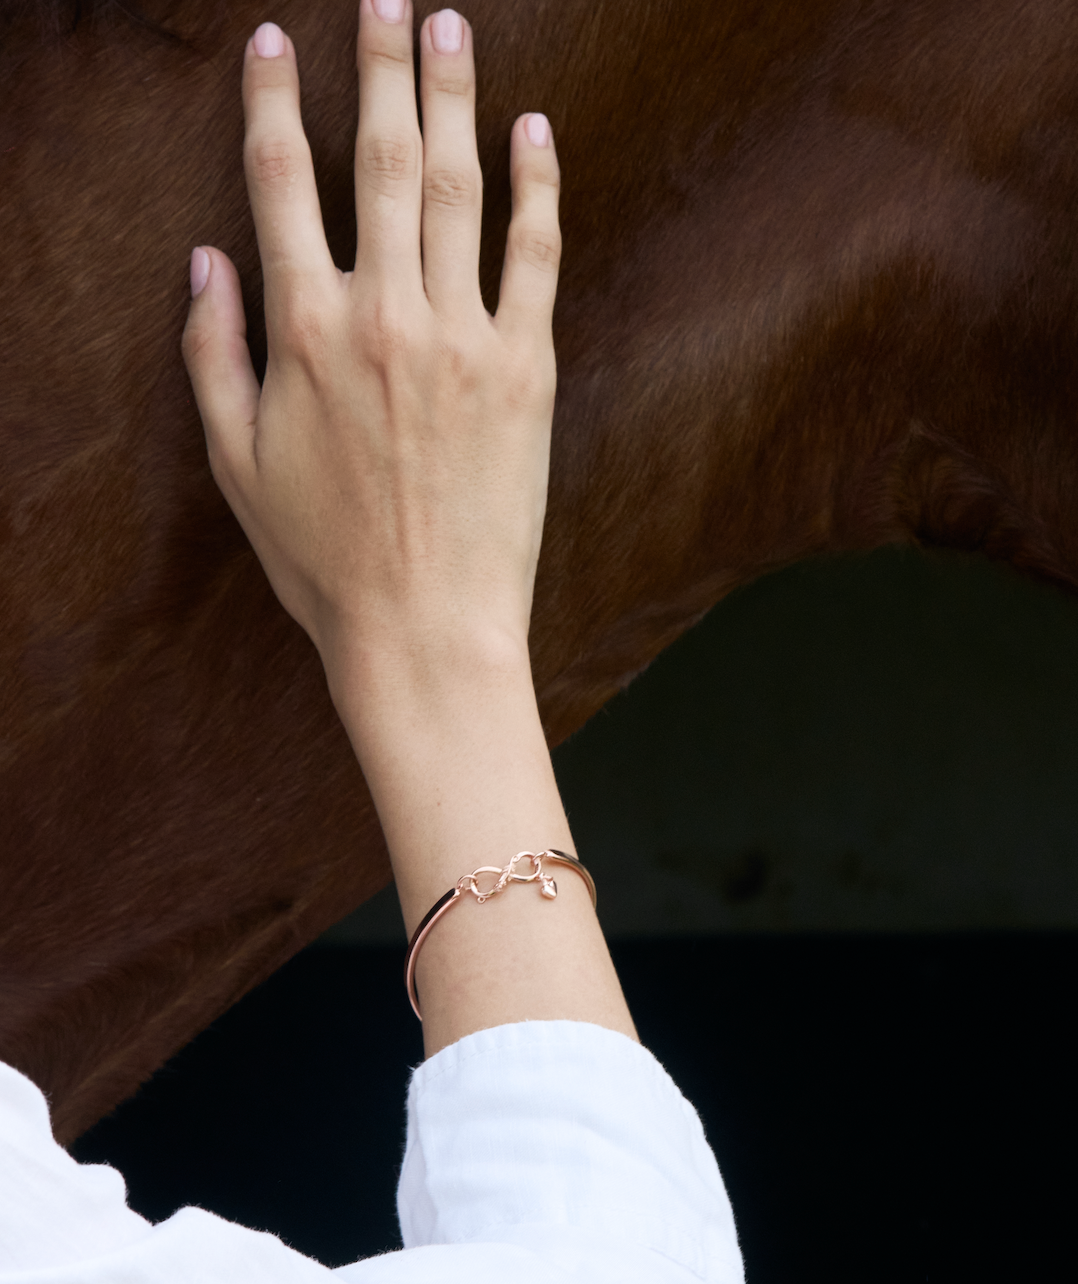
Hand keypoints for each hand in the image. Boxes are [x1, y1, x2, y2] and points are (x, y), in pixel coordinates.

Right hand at [181, 2, 560, 695]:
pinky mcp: (527, 370)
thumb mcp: (236, 465)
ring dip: (454, 99)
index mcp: (305, 332)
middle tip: (386, 0)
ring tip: (452, 29)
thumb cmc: (323, 558)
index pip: (282, 183)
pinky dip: (537, 188)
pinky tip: (535, 133)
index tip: (277, 43)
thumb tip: (204, 259)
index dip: (276, 102)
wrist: (426, 625)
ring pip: (460, 189)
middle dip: (380, 67)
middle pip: (381, 161)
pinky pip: (534, 256)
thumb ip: (212, 354)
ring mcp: (463, 337)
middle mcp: (384, 315)